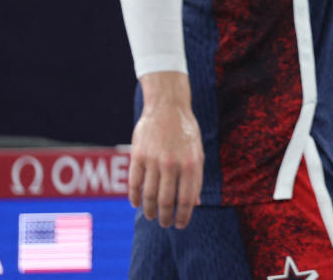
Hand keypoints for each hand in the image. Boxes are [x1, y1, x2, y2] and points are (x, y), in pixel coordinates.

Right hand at [128, 72, 203, 228]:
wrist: (167, 107)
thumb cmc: (185, 132)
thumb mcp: (198, 152)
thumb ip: (196, 178)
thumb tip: (195, 204)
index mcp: (191, 164)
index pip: (186, 200)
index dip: (183, 217)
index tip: (180, 225)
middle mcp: (172, 164)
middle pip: (166, 201)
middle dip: (165, 217)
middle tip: (165, 223)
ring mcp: (154, 160)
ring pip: (148, 195)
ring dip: (149, 210)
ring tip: (151, 216)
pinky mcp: (138, 155)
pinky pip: (134, 183)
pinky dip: (134, 197)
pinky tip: (136, 203)